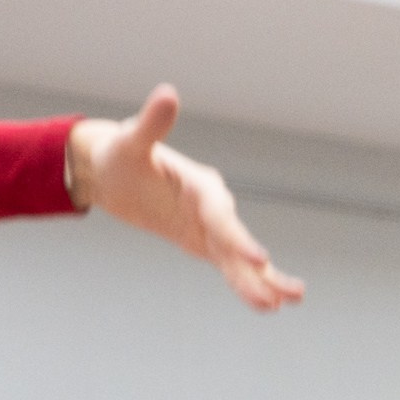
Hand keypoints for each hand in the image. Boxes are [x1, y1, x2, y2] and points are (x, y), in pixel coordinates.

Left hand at [67, 85, 304, 311]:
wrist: (112, 170)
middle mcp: (212, 206)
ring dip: (263, 282)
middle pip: (238, 241)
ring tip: (288, 302)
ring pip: (239, 259)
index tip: (258, 259)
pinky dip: (246, 285)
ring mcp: (210, 227)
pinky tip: (267, 305)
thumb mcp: (130, 141)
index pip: (220, 215)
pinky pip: (228, 268)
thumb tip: (168, 94)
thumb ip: (153, 124)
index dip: (238, 238)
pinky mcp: (203, 242)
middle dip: (260, 268)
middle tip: (284, 293)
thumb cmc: (119, 153)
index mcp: (200, 184)